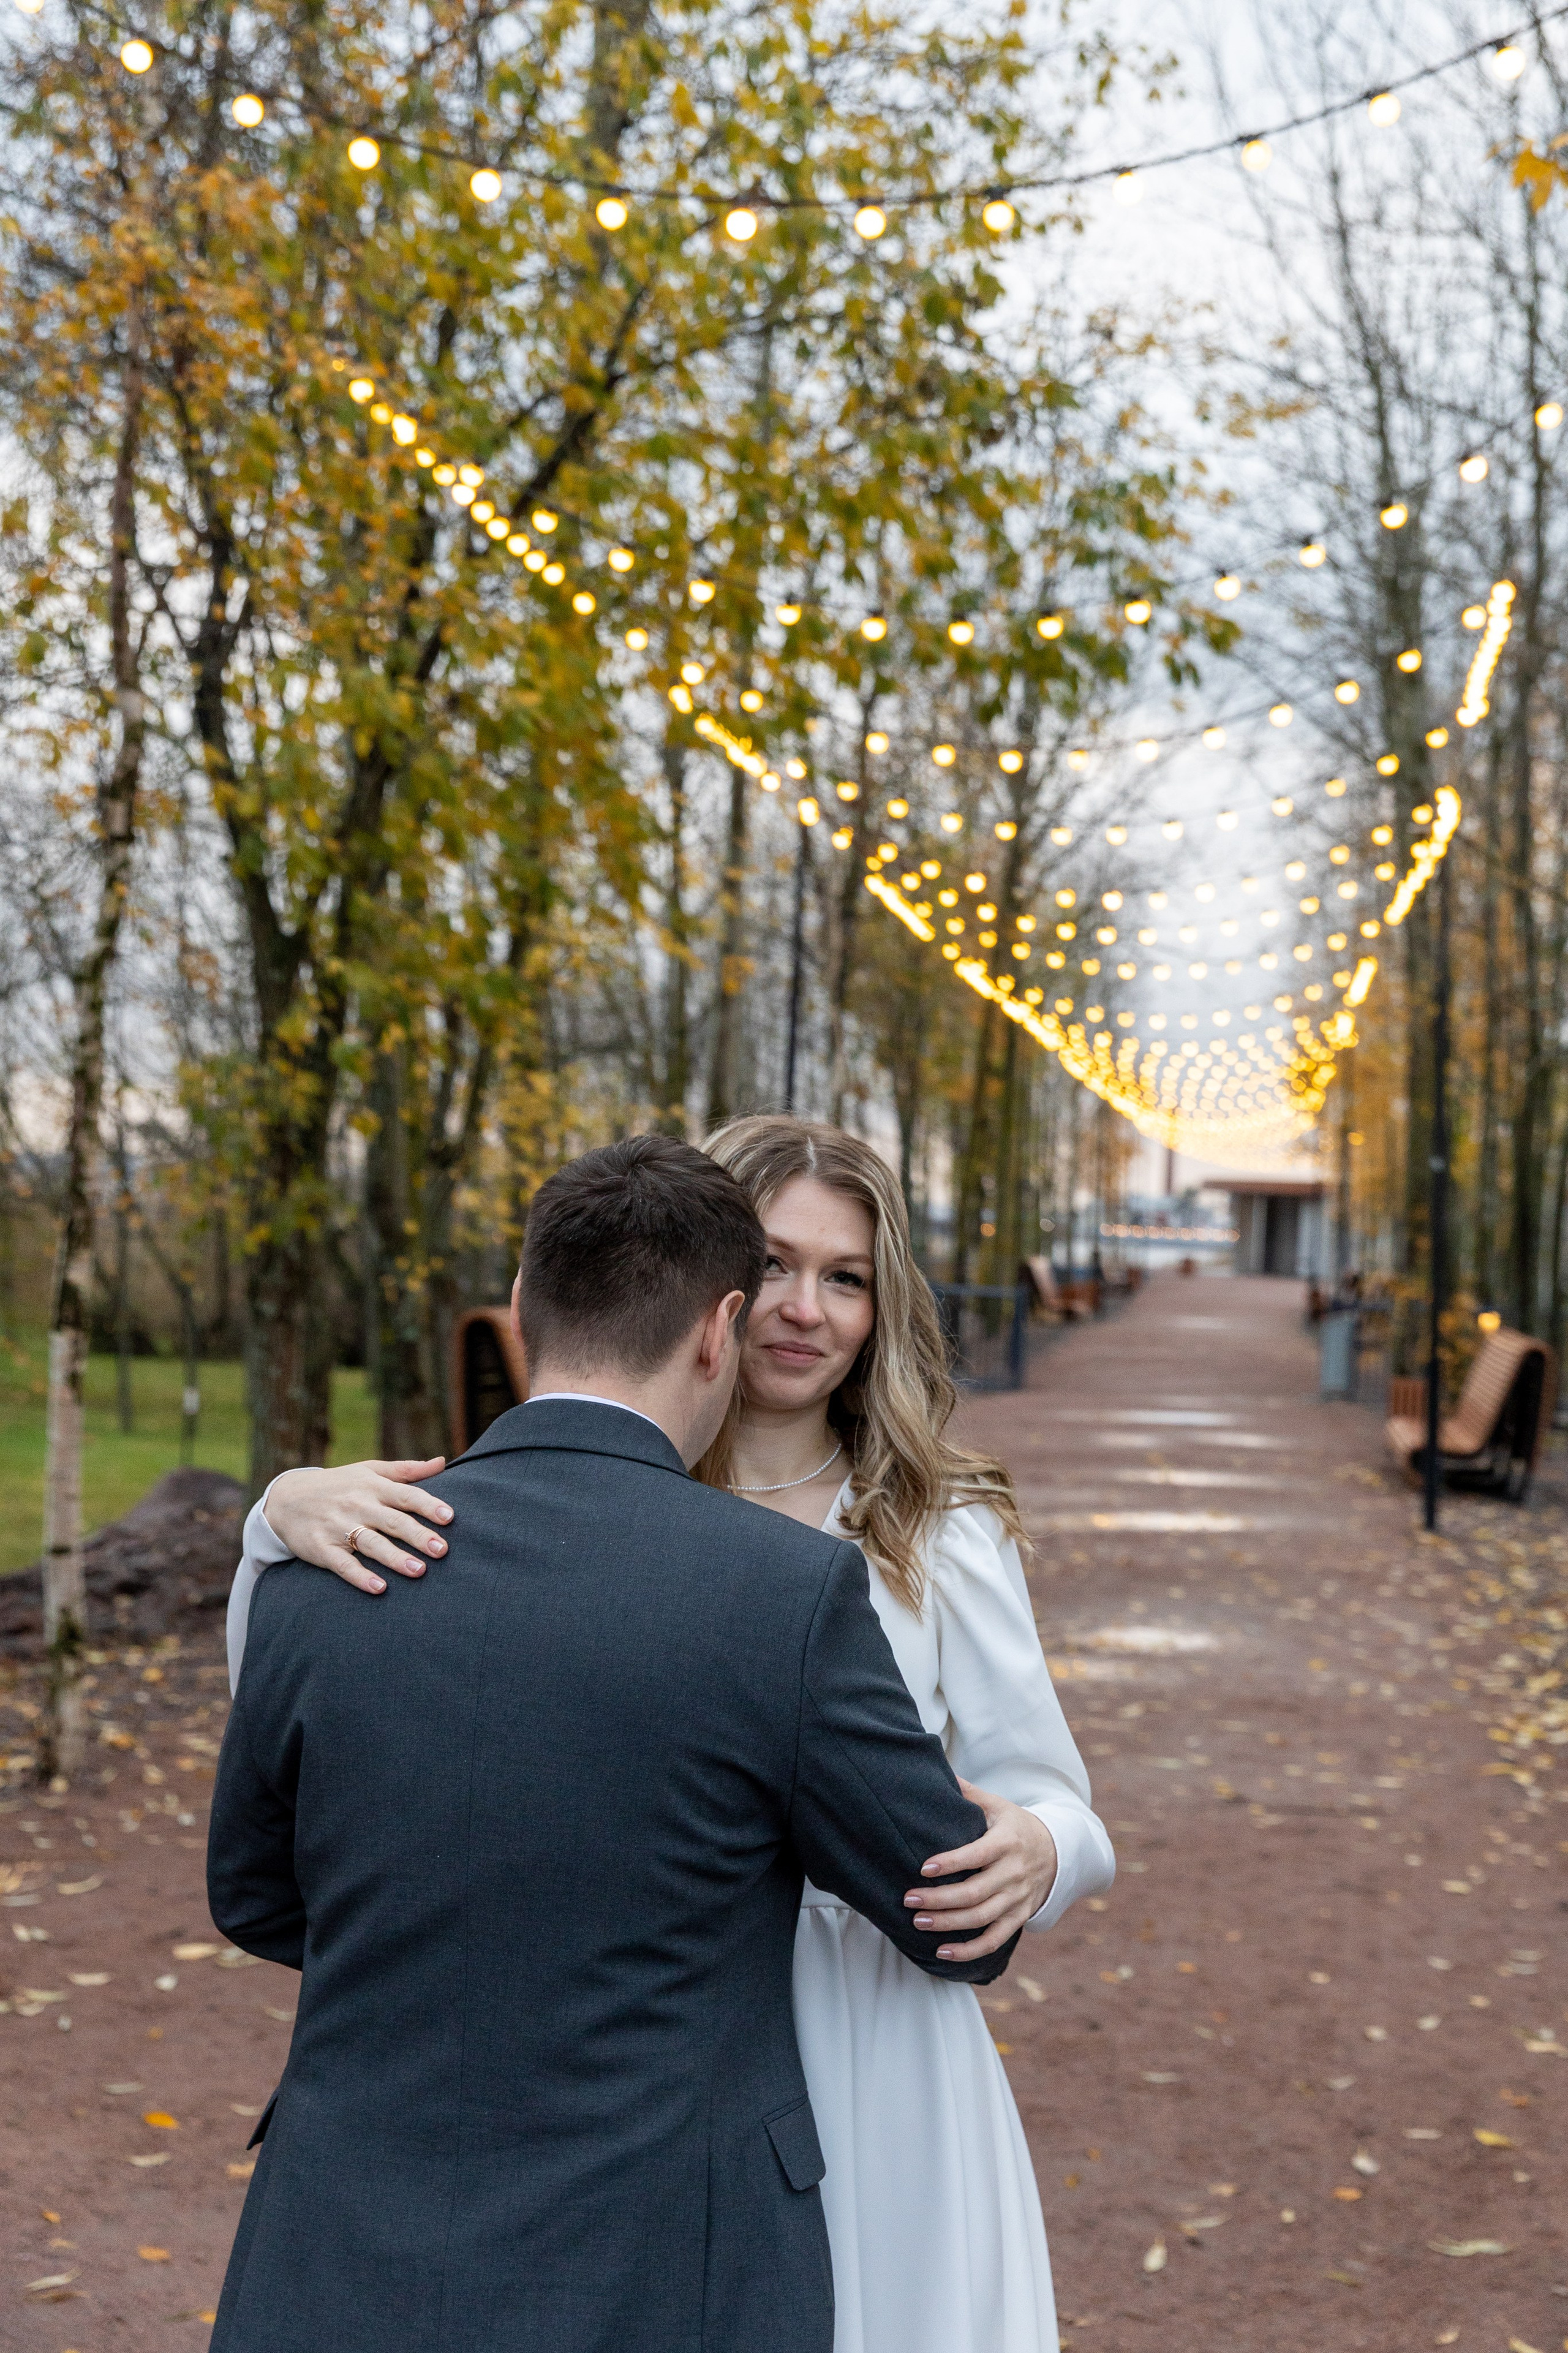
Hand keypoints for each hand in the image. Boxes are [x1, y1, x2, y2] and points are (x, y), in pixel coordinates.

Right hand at [264, 1460, 451, 1595]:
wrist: (285, 1499)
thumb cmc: (338, 1485)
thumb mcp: (369, 1470)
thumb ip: (406, 1470)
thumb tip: (443, 1462)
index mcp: (372, 1486)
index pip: (406, 1495)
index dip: (428, 1505)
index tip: (450, 1517)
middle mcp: (357, 1505)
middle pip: (392, 1521)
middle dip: (418, 1536)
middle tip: (443, 1550)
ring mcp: (338, 1527)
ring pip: (370, 1543)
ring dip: (395, 1558)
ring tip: (419, 1571)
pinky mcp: (322, 1549)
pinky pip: (343, 1565)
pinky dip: (360, 1576)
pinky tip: (379, 1588)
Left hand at [905, 1777, 1057, 1960]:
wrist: (1058, 1851)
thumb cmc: (1015, 1825)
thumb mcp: (997, 1805)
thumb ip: (968, 1792)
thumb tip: (939, 1770)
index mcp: (1007, 1841)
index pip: (977, 1854)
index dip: (951, 1863)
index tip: (923, 1868)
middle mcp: (1014, 1872)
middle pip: (975, 1892)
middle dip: (940, 1900)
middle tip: (909, 1901)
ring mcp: (1017, 1898)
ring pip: (982, 1918)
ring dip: (949, 1924)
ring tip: (918, 1923)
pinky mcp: (1019, 1916)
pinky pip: (995, 1939)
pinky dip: (971, 1951)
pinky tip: (944, 1953)